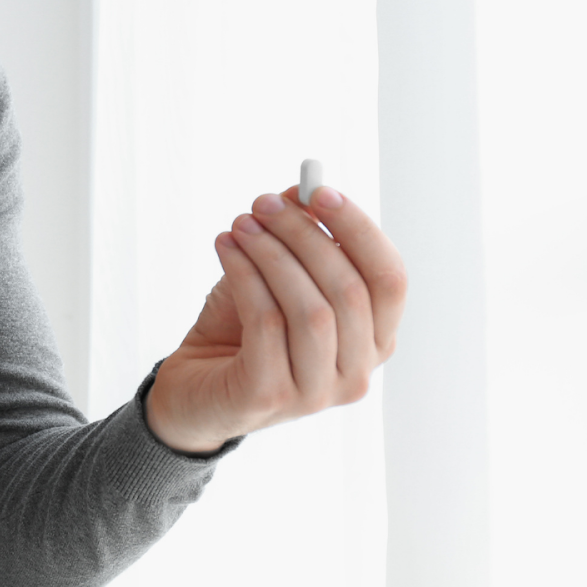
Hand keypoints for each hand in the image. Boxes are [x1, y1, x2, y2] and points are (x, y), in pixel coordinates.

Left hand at [144, 185, 406, 453]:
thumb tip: (302, 190)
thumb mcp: (277, 278)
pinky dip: (246, 275)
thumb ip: (299, 238)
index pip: (390, 280)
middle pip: (349, 290)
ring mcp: (317, 393)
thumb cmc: (245, 330)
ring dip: (272, 253)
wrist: (195, 390)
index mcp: (374, 341)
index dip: (359, 230)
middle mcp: (356, 372)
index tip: (319, 190)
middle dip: (303, 235)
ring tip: (241, 225)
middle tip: (263, 203)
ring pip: (312, 309)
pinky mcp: (270, 396)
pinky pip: (268, 323)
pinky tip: (226, 248)